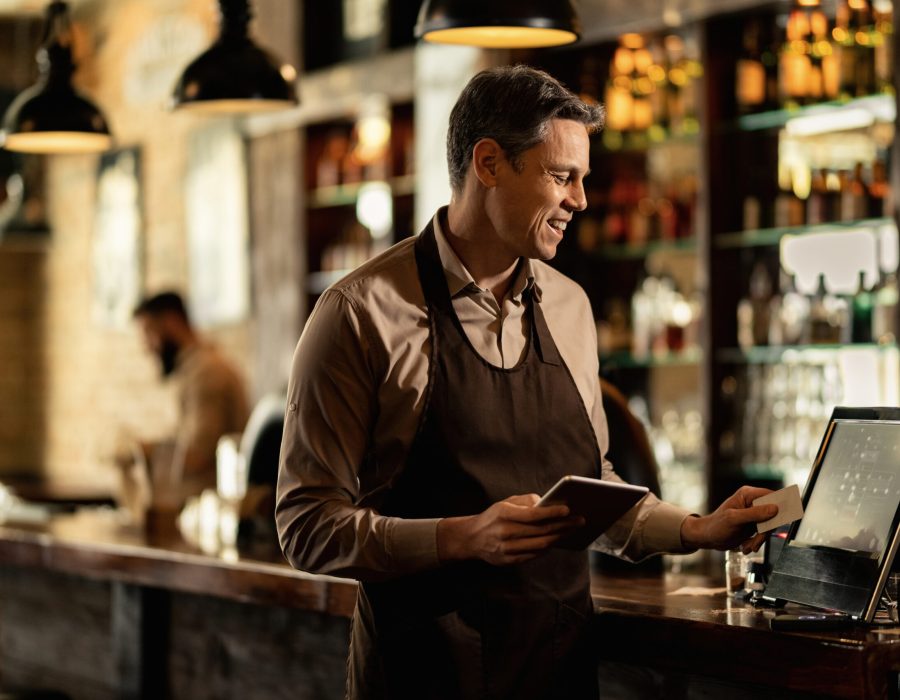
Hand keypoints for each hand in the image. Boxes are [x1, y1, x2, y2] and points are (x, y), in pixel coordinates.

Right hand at [436, 494, 583, 565]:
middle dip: (563, 526)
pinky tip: (557, 540)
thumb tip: (548, 503)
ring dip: (559, 538)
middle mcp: (505, 532)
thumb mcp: (505, 503)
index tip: (568, 510)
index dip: (552, 512)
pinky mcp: (509, 561)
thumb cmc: (493, 517)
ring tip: (572, 531)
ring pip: (540, 545)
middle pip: (541, 531)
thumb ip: (526, 501)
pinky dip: (547, 548)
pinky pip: (534, 555)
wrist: (472, 538)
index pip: (533, 515)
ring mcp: (506, 549)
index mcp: (503, 514)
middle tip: (580, 520)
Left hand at [680, 486, 777, 553]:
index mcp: (747, 494)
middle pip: (773, 514)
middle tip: (757, 540)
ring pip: (769, 526)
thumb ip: (755, 514)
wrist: (708, 538)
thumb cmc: (716, 526)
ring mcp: (754, 514)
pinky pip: (764, 534)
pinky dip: (757, 542)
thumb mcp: (734, 519)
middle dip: (765, 531)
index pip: (771, 496)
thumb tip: (775, 508)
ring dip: (760, 539)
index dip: (781, 505)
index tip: (790, 514)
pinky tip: (746, 546)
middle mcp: (752, 502)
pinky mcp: (754, 524)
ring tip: (748, 546)